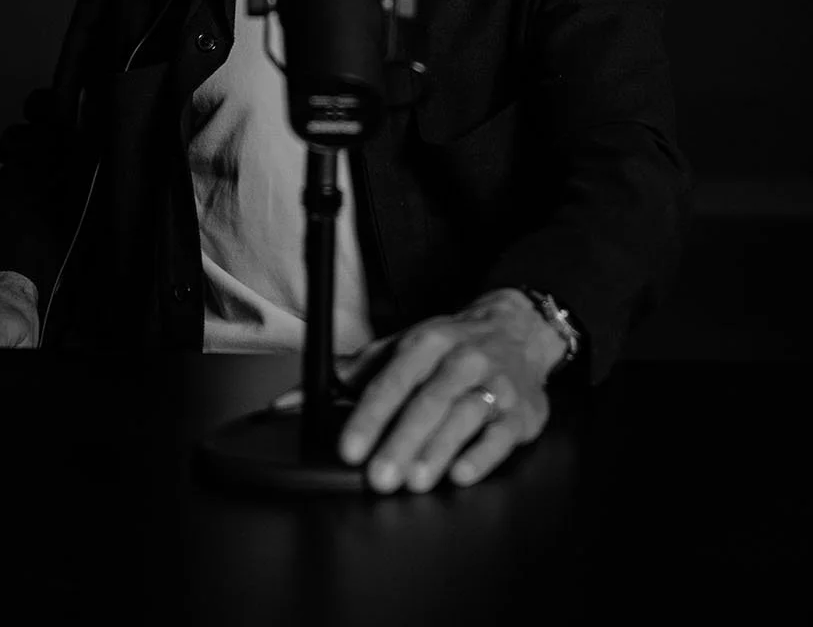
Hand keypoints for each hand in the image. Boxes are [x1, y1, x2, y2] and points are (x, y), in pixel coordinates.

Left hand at [335, 288, 561, 492]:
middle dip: (401, 441)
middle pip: (428, 402)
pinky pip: (501, 435)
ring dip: (438, 450)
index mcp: (426, 342)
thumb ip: (350, 374)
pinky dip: (482, 456)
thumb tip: (291, 401)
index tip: (350, 449)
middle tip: (379, 477)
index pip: (393, 381)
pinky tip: (461, 474)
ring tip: (415, 481)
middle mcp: (461, 360)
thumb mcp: (402, 347)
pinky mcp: (520, 412)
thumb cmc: (450, 347)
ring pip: (464, 417)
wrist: (517, 331)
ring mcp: (494, 384)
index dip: (370, 416)